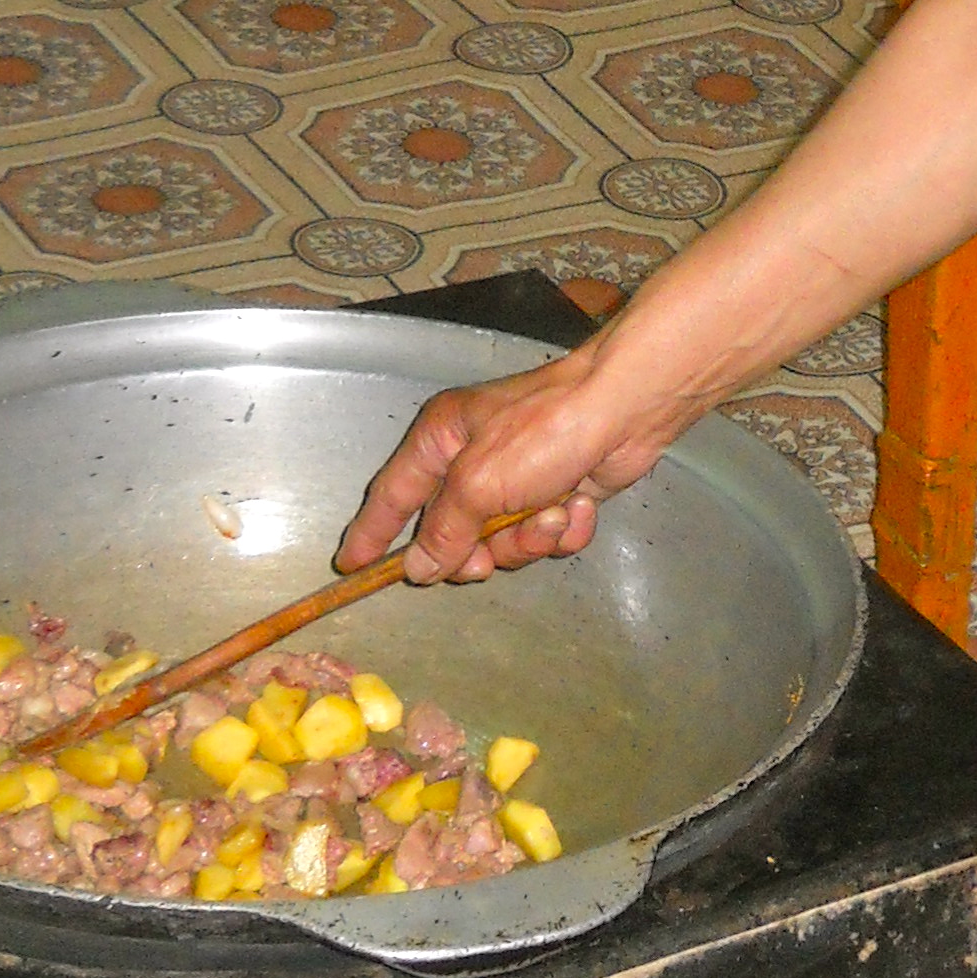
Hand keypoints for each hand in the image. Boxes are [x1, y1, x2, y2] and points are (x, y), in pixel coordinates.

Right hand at [335, 346, 687, 584]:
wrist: (626, 410)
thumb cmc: (542, 433)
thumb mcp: (479, 485)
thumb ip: (444, 531)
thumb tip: (417, 567)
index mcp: (440, 440)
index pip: (391, 495)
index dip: (371, 534)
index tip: (350, 568)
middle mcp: (472, 459)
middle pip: (451, 533)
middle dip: (475, 551)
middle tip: (484, 561)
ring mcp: (517, 477)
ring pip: (502, 540)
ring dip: (529, 537)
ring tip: (552, 513)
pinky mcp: (557, 491)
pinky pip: (545, 532)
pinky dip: (564, 527)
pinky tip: (579, 506)